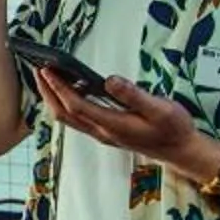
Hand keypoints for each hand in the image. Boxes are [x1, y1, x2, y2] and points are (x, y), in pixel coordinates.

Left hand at [34, 69, 208, 173]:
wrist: (181, 150)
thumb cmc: (173, 128)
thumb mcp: (160, 108)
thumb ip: (134, 95)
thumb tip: (110, 80)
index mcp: (112, 125)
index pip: (76, 106)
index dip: (59, 88)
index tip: (46, 70)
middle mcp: (102, 131)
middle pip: (64, 114)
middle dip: (47, 92)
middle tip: (37, 68)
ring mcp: (103, 133)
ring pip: (68, 118)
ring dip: (54, 98)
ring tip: (47, 76)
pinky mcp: (106, 131)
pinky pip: (78, 118)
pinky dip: (66, 103)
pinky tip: (68, 88)